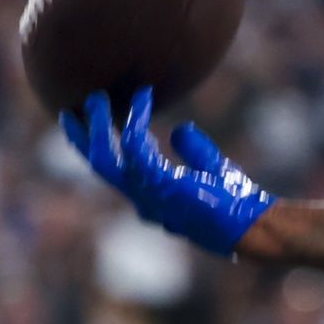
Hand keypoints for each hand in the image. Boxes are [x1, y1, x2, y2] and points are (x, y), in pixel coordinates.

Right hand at [63, 88, 274, 255]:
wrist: (253, 227)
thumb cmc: (237, 203)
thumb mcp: (211, 171)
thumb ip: (194, 151)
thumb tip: (178, 130)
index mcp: (152, 201)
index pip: (116, 172)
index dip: (103, 145)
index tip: (96, 120)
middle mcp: (144, 201)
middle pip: (99, 167)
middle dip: (81, 139)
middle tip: (70, 110)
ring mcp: (149, 196)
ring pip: (104, 158)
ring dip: (97, 125)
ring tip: (97, 96)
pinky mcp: (161, 185)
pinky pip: (134, 147)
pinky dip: (134, 119)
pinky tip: (143, 96)